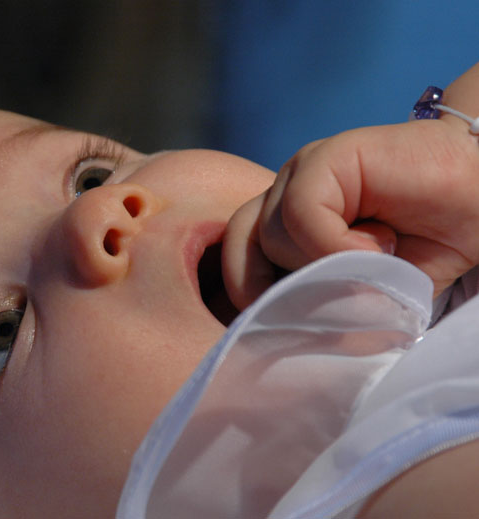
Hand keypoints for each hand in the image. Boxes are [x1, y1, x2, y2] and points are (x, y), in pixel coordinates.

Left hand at [222, 119, 478, 309]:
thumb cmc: (425, 245)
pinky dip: (336, 243)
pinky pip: (302, 213)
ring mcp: (301, 172)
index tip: (287, 329)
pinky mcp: (326, 157)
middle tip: (334, 303)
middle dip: (282, 289)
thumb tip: (284, 337)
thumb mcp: (364, 290)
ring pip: (271, 236)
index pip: (236, 262)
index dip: (253, 298)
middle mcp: (284, 196)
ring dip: (322, 265)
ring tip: (376, 260)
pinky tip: (380, 244)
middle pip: (242, 251)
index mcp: (284, 226)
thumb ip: (322, 302)